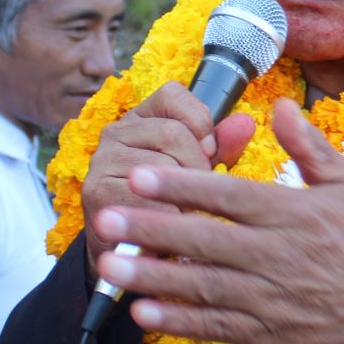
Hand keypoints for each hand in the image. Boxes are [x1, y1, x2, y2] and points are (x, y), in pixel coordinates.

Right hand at [79, 82, 256, 276]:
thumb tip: (246, 123)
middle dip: (197, 167)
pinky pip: (148, 198)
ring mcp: (103, 161)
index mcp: (141, 119)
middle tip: (197, 193)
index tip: (208, 152)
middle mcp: (116, 133)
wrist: (127, 250)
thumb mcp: (197, 171)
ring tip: (182, 210)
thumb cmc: (168, 204)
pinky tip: (169, 226)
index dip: (199, 121)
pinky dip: (169, 217)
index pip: (172, 94)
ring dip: (183, 196)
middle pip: (173, 132)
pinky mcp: (98, 192)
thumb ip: (222, 146)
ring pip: (162, 166)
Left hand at [93, 99, 343, 343]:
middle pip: (202, 239)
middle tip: (104, 219)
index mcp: (289, 213)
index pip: (226, 195)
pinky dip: (177, 321)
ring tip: (108, 265)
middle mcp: (274, 254)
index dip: (179, 184)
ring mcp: (267, 296)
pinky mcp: (264, 332)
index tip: (138, 175)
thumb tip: (278, 104)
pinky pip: (213, 325)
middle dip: (150, 229)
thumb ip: (308, 145)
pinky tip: (142, 313)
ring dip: (151, 276)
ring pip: (198, 284)